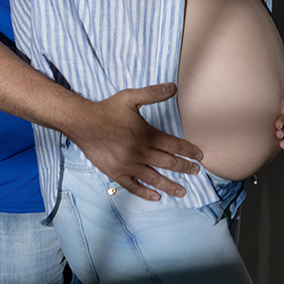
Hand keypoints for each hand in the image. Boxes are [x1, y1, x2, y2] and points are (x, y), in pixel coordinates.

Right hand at [70, 83, 203, 200]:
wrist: (83, 124)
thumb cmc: (107, 110)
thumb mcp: (130, 97)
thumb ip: (153, 93)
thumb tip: (174, 87)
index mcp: (147, 135)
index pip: (174, 146)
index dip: (188, 151)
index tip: (199, 157)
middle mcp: (140, 153)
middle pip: (168, 163)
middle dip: (184, 168)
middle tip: (196, 172)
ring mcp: (128, 165)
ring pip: (154, 178)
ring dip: (170, 185)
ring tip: (183, 191)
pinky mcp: (116, 173)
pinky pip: (134, 187)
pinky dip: (146, 193)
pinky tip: (156, 197)